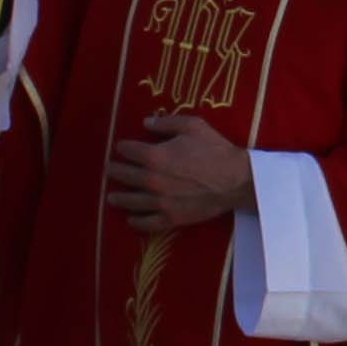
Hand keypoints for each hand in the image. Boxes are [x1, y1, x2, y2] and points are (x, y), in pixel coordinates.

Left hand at [107, 113, 255, 230]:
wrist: (236, 180)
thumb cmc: (216, 149)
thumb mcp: (193, 126)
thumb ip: (166, 123)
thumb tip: (146, 122)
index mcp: (154, 156)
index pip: (129, 151)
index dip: (123, 147)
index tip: (121, 147)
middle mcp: (151, 180)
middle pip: (125, 175)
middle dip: (115, 171)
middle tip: (110, 170)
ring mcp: (159, 202)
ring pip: (131, 201)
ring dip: (119, 198)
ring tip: (111, 197)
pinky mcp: (171, 218)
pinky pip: (147, 223)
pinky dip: (136, 222)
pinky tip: (131, 219)